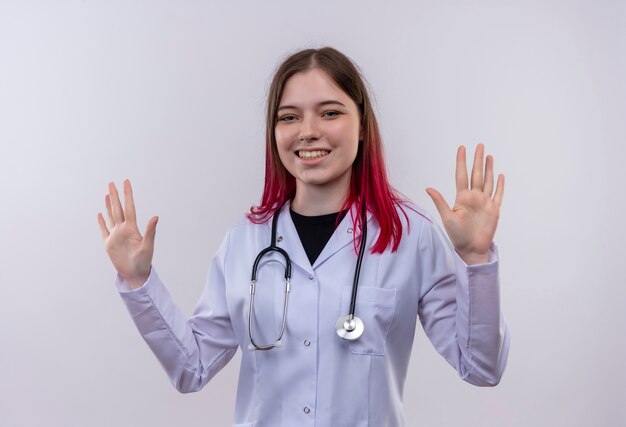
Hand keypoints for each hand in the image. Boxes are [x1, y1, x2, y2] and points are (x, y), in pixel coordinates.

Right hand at [97, 179, 158, 288]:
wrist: (136, 275)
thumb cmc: (144, 262)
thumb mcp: (148, 246)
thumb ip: (150, 231)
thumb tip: (156, 217)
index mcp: (131, 229)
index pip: (129, 207)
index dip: (127, 195)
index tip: (126, 182)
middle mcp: (123, 230)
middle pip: (117, 209)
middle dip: (115, 196)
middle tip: (111, 183)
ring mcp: (115, 236)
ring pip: (111, 217)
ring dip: (109, 206)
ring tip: (107, 194)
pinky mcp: (109, 244)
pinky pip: (103, 230)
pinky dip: (101, 222)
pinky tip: (100, 214)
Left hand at [426, 144, 503, 264]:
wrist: (470, 249)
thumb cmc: (457, 235)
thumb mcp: (447, 217)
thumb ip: (440, 202)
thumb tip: (428, 188)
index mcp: (462, 198)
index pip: (462, 175)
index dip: (461, 162)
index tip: (462, 148)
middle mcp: (474, 197)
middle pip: (477, 174)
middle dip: (477, 160)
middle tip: (479, 145)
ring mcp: (485, 203)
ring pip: (488, 182)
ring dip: (489, 169)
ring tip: (488, 156)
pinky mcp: (494, 210)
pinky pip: (498, 195)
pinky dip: (500, 186)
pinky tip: (500, 175)